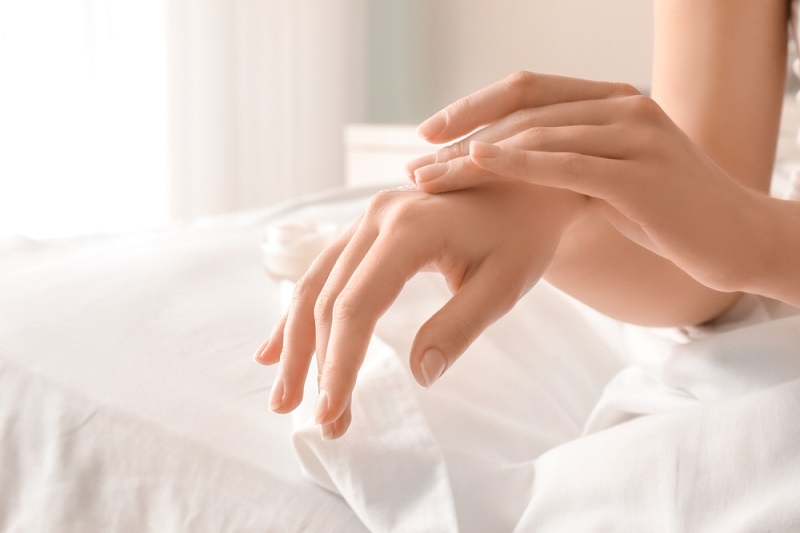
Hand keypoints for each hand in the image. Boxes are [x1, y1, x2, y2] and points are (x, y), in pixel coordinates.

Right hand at [254, 182, 584, 438]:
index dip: (340, 364)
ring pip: (314, 286)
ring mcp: (367, 218)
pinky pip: (323, 273)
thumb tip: (419, 376)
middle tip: (322, 424)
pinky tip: (275, 349)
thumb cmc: (522, 237)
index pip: (356, 308)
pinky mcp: (367, 228)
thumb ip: (457, 328)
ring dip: (296, 345)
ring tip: (284, 398)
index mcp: (408, 229)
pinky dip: (299, 313)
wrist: (527, 185)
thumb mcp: (503, 285)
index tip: (332, 413)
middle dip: (317, 366)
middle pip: (326, 300)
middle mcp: (376, 217)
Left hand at [407, 71, 771, 293]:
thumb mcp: (609, 178)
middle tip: (415, 166)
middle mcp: (623, 106)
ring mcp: (635, 134)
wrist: (736, 239)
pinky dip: (517, 162)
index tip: (427, 134)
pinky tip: (477, 164)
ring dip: (474, 156)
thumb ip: (564, 165)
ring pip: (537, 135)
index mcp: (612, 100)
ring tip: (430, 178)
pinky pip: (566, 163)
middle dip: (460, 137)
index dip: (472, 106)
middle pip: (523, 111)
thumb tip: (505, 176)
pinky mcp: (641, 173)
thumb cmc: (666, 214)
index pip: (528, 90)